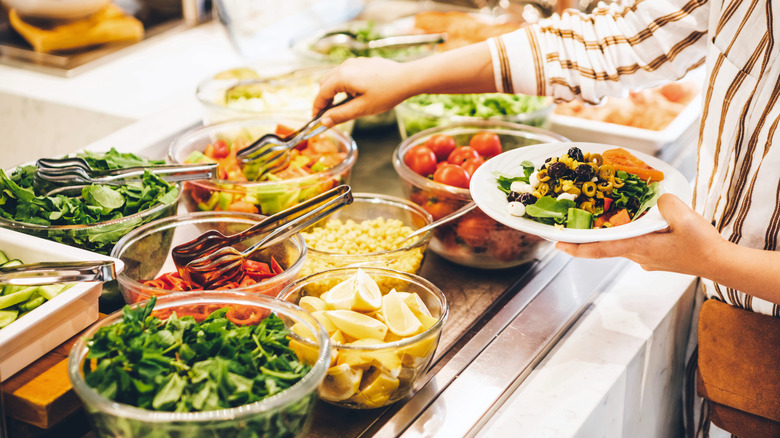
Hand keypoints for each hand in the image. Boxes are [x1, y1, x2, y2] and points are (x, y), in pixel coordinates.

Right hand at [314, 57, 414, 126]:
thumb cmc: (387, 93)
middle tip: (327, 114)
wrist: (408, 78)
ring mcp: (354, 62)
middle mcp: (345, 66)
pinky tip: (353, 95)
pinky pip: (346, 73)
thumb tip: (324, 121)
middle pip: (325, 83)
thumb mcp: (362, 109)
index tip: (315, 119)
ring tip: (340, 106)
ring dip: (333, 91)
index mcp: (342, 77)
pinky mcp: (363, 62)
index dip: (317, 107)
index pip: (321, 93)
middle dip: (324, 99)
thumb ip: (341, 115)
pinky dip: (343, 84)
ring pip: (335, 77)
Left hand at [555, 193, 726, 276]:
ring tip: (600, 215)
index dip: (577, 247)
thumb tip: (656, 199)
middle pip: (606, 244)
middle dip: (589, 235)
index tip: (557, 245)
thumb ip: (665, 202)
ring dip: (610, 232)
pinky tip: (635, 220)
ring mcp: (646, 259)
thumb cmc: (702, 244)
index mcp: (639, 247)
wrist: (721, 263)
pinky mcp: (655, 257)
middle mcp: (638, 256)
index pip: (601, 249)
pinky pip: (635, 243)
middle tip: (570, 223)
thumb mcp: (684, 216)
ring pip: (621, 243)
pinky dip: (629, 233)